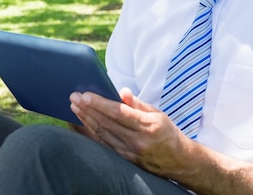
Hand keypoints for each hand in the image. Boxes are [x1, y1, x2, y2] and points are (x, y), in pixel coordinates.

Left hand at [69, 88, 192, 177]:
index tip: (85, 95)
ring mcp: (130, 152)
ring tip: (74, 108)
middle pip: (107, 123)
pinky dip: (90, 134)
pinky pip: (103, 145)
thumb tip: (122, 92)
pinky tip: (80, 125)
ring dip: (86, 120)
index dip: (100, 103)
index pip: (119, 112)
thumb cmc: (167, 132)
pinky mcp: (125, 160)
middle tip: (73, 97)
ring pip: (102, 134)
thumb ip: (138, 103)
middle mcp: (138, 141)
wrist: (179, 161)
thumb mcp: (158, 114)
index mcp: (148, 126)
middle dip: (87, 109)